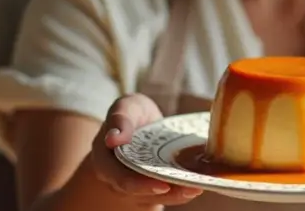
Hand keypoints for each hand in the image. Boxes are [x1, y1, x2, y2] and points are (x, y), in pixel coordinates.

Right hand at [89, 93, 203, 205]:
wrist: (141, 127)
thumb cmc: (133, 115)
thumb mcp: (126, 107)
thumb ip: (120, 118)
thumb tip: (114, 138)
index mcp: (105, 159)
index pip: (117, 176)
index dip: (137, 183)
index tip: (161, 186)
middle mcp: (117, 179)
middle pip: (138, 192)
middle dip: (162, 192)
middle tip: (185, 188)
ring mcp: (135, 188)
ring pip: (154, 197)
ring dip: (176, 195)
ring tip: (196, 188)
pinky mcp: (154, 191)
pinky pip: (166, 196)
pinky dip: (182, 192)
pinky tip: (199, 185)